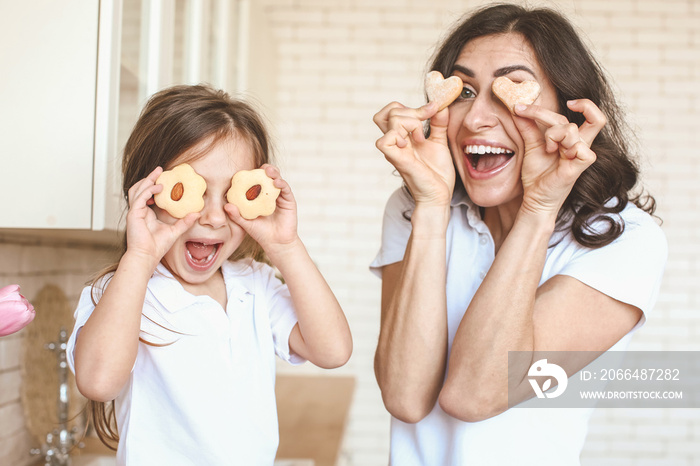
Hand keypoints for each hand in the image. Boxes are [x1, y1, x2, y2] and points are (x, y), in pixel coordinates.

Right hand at [125, 167, 199, 265]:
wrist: (147, 256)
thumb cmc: (157, 246)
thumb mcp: (175, 231)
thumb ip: (185, 222)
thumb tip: (197, 214)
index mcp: (146, 213)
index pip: (148, 195)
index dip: (155, 185)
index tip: (166, 178)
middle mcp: (139, 210)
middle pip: (141, 188)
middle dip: (150, 177)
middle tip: (161, 169)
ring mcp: (135, 211)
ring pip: (138, 189)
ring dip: (148, 180)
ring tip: (158, 172)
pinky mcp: (133, 213)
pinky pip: (140, 196)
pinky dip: (149, 190)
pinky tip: (159, 187)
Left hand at [225, 164, 298, 253]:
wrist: (276, 243)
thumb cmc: (260, 233)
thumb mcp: (246, 223)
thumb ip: (236, 214)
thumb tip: (226, 205)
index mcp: (258, 196)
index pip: (255, 181)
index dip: (251, 174)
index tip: (245, 171)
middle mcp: (269, 194)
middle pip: (267, 177)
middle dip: (265, 169)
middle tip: (260, 167)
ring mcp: (280, 196)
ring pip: (277, 179)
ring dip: (274, 173)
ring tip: (268, 170)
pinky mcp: (289, 200)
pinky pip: (285, 189)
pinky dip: (282, 183)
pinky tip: (277, 182)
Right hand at [374, 101, 455, 207]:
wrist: (439, 195)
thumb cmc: (437, 173)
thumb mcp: (440, 142)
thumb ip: (439, 123)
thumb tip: (441, 105)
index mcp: (403, 136)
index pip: (394, 110)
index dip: (413, 106)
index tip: (434, 110)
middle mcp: (396, 141)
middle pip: (389, 111)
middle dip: (413, 111)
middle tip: (427, 123)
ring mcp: (395, 150)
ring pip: (389, 120)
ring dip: (411, 122)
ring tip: (421, 138)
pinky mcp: (397, 160)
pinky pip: (383, 141)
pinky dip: (399, 136)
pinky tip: (412, 143)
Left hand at [512, 99, 605, 217]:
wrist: (533, 197)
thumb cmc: (537, 175)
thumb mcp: (531, 145)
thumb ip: (528, 126)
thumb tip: (517, 107)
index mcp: (573, 138)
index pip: (582, 112)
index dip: (575, 102)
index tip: (551, 104)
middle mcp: (580, 144)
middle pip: (578, 116)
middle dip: (545, 114)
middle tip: (526, 114)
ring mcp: (581, 155)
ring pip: (571, 130)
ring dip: (552, 134)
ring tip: (546, 148)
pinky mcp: (580, 167)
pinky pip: (581, 149)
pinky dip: (566, 147)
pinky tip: (555, 154)